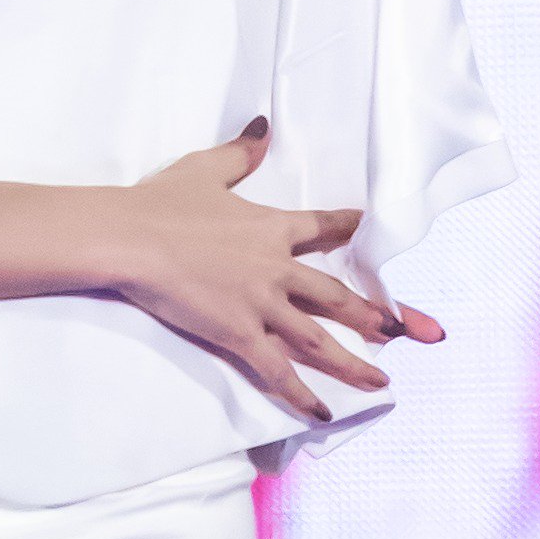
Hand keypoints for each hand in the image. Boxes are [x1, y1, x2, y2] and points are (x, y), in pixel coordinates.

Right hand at [115, 123, 440, 422]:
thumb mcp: (205, 169)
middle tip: (409, 332)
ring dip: (352, 362)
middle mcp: (276, 268)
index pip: (324, 227)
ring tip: (380, 381)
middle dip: (375, 315)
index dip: (350, 228)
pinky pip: (276, 369)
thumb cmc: (161, 202)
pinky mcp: (237, 333)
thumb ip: (240, 152)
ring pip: (317, 338)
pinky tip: (322, 412)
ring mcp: (260, 304)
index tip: (369, 230)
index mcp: (271, 227)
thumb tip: (263, 126)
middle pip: (336, 295)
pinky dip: (300, 393)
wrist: (131, 237)